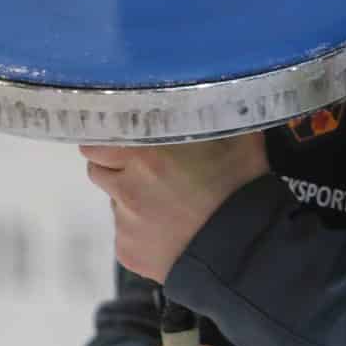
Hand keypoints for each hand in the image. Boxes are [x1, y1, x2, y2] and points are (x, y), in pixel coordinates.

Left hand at [79, 133, 269, 281]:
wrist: (247, 252)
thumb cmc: (244, 190)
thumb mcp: (237, 138)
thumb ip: (209, 115)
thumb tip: (204, 92)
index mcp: (144, 152)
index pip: (98, 137)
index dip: (113, 138)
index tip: (128, 140)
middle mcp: (126, 186)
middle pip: (98, 168)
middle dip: (116, 166)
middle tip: (150, 170)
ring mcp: (124, 223)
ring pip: (115, 201)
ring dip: (132, 198)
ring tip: (170, 204)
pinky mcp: (127, 252)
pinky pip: (127, 234)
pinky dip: (143, 231)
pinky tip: (172, 231)